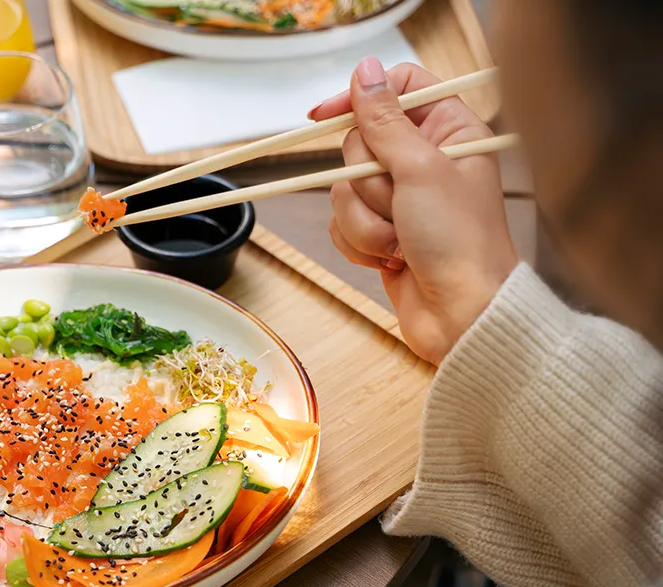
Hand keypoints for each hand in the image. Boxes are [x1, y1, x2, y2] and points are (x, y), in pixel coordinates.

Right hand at [312, 59, 518, 364]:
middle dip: (368, 183)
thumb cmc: (460, 242)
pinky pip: (341, 223)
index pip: (396, 89)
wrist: (462, 315)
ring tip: (399, 242)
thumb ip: (385, 120)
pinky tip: (389, 259)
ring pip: (345, 189)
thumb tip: (365, 71)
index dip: (360, 100)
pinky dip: (358, 243)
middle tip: (399, 204)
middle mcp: (424, 160)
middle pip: (359, 144)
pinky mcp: (381, 232)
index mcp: (449, 131)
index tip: (324, 115)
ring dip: (364, 221)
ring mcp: (401, 199)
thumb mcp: (421, 169)